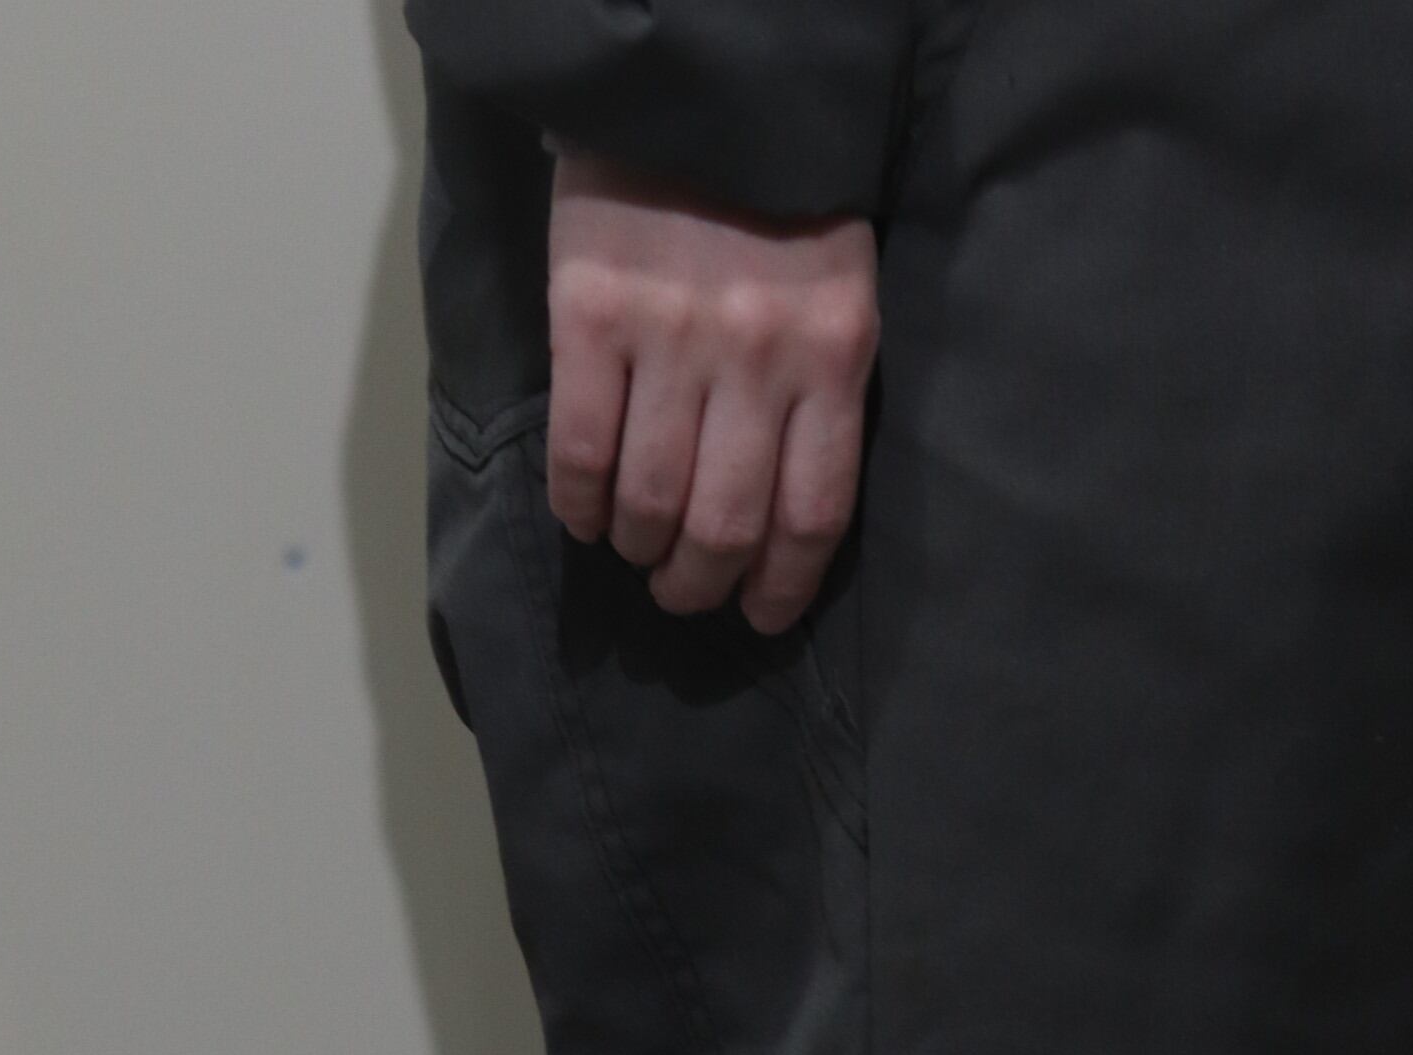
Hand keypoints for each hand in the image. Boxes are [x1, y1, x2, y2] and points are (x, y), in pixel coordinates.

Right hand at [545, 152, 880, 632]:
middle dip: (701, 584)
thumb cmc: (776, 198)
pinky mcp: (591, 313)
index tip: (759, 614)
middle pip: (727, 526)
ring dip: (639, 550)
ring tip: (635, 550)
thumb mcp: (834, 288)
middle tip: (684, 592)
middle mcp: (757, 355)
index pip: (813, 514)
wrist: (698, 82)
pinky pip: (581, 449)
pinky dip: (578, 504)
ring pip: (651, 501)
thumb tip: (782, 515)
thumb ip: (819, 390)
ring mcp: (670, 335)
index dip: (782, 587)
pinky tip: (582, 516)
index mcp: (832, 353)